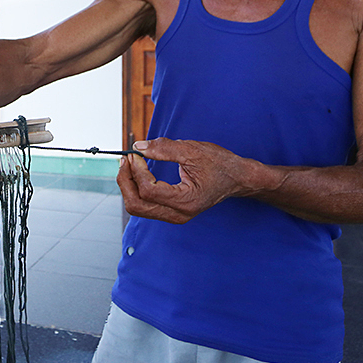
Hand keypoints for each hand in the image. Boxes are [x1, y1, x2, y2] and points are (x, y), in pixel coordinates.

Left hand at [116, 138, 266, 223]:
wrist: (237, 178)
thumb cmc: (219, 164)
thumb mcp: (193, 150)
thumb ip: (164, 149)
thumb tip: (138, 146)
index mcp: (186, 201)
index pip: (148, 191)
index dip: (137, 171)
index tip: (134, 155)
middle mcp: (179, 214)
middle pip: (137, 205)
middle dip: (126, 181)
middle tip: (126, 160)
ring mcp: (175, 216)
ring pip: (138, 208)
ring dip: (129, 186)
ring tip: (129, 165)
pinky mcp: (172, 212)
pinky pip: (146, 205)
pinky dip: (136, 190)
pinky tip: (137, 173)